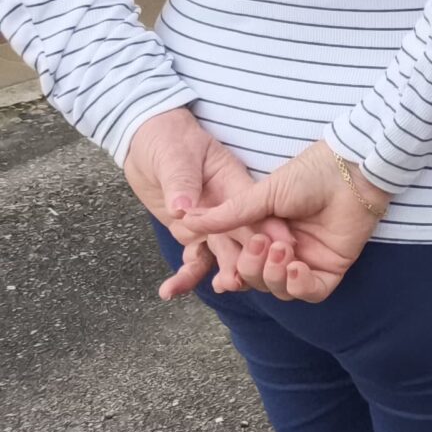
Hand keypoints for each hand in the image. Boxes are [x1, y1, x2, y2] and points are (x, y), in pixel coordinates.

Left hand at [123, 108, 285, 300]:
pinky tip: (170, 292)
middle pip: (245, 236)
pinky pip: (193, 260)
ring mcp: (211, 225)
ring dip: (225, 272)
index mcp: (234, 183)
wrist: (147, 144)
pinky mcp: (192, 236)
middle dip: (250, 257)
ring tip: (223, 287)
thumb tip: (181, 206)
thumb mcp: (174, 155)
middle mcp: (229, 208)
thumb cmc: (167, 139)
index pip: (256, 208)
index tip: (283, 246)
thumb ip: (181, 181)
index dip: (269, 227)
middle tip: (247, 276)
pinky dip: (185, 277)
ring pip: (224, 253)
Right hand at [176, 140, 391, 304]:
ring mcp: (308, 261)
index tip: (220, 271)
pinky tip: (296, 267)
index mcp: (263, 235)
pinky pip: (312, 293)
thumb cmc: (308, 175)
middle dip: (252, 268)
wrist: (348, 170)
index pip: (239, 265)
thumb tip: (185, 219)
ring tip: (282, 248)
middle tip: (260, 243)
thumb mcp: (260, 195)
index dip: (228, 271)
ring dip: (273, 275)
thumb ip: (227, 215)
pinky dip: (299, 286)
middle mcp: (283, 252)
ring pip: (280, 290)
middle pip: (256, 281)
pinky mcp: (332, 267)